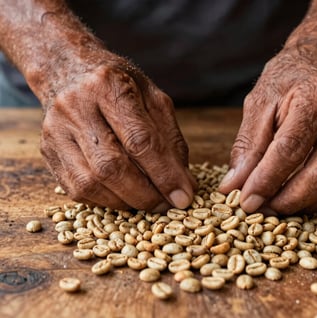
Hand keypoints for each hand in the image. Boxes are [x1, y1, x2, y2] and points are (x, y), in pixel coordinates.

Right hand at [40, 57, 194, 210]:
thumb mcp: (153, 100)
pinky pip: (77, 189)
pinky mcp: (48, 150)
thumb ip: (171, 140)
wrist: (70, 72)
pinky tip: (123, 195)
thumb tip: (185, 185)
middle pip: (112, 167)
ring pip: (91, 183)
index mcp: (109, 86)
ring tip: (148, 200)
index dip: (164, 175)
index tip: (184, 197)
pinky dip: (106, 200)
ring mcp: (56, 131)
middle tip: (167, 205)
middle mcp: (76, 107)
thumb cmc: (119, 86)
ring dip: (126, 201)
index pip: (140, 140)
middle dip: (145, 195)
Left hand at [219, 46, 316, 214]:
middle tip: (258, 210)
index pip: (290, 150)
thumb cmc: (288, 81)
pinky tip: (294, 200)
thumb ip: (247, 146)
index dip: (265, 181)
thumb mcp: (259, 104)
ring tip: (272, 207)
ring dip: (300, 207)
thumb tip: (233, 186)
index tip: (245, 201)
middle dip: (284, 201)